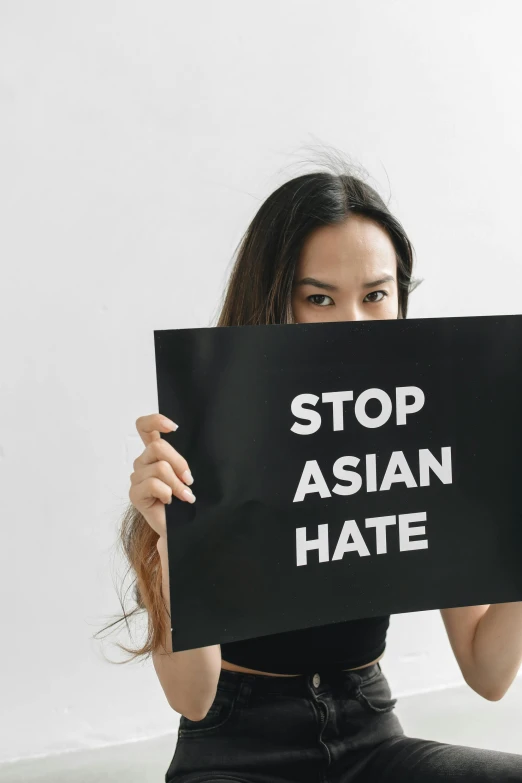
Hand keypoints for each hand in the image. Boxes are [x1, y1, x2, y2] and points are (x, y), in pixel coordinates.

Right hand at [129, 413, 194, 537]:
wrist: (181, 527)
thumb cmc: (185, 500)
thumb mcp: (186, 475)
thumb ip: (181, 462)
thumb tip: (185, 462)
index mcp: (154, 453)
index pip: (144, 427)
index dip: (156, 421)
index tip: (173, 427)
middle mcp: (143, 462)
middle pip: (158, 447)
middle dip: (179, 463)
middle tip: (189, 480)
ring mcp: (137, 477)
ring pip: (160, 468)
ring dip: (177, 483)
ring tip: (185, 496)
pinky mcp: (135, 493)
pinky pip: (153, 484)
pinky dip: (167, 492)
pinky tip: (169, 501)